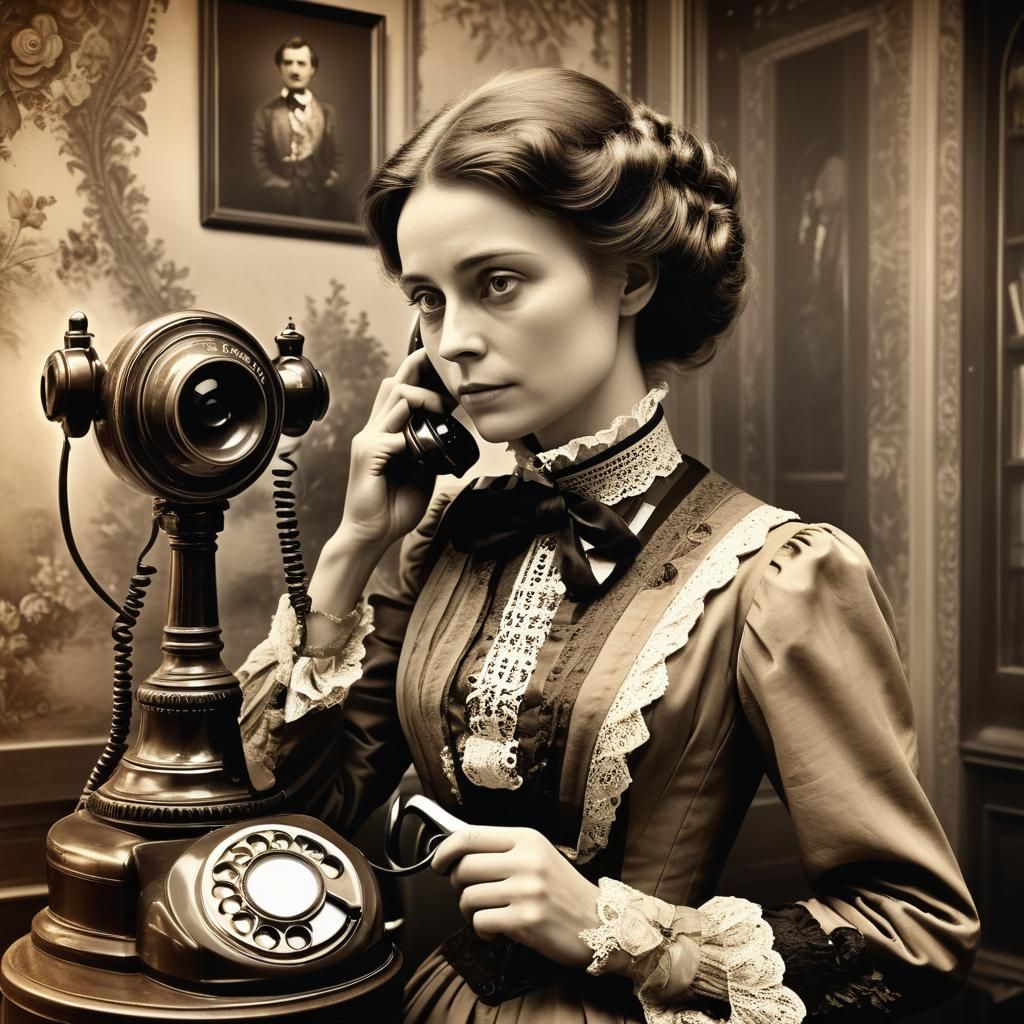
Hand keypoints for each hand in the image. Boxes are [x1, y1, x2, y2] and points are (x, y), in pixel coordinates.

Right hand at [336, 346, 448, 550]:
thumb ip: (429, 449)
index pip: (398, 392)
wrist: (371, 534)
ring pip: (397, 397)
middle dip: (421, 370)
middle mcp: (374, 430)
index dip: (419, 377)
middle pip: (395, 383)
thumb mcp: (422, 471)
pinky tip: (423, 454)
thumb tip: (450, 433)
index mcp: (385, 433)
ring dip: (425, 400)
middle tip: (448, 383)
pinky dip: (414, 440)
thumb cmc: (394, 506)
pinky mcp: (367, 455)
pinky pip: (395, 435)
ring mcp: (368, 440)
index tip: (446, 377)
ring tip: (442, 412)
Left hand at [432, 825, 604, 968]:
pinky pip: (480, 922)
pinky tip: (497, 930)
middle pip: (464, 867)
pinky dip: (482, 930)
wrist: (601, 923)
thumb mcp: (537, 857)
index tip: (438, 862)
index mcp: (527, 838)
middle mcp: (526, 860)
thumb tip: (456, 853)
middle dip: (457, 885)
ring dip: (469, 911)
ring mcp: (526, 890)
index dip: (446, 849)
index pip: (470, 835)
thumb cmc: (563, 891)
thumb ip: (502, 851)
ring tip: (487, 914)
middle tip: (469, 893)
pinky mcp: (525, 921)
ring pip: (468, 897)